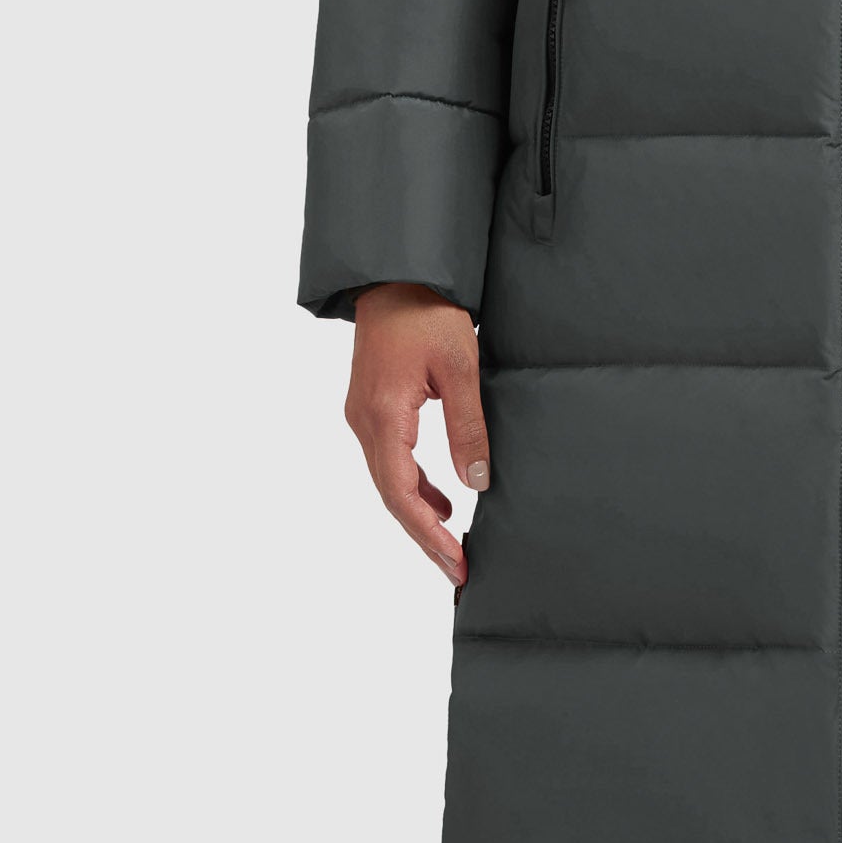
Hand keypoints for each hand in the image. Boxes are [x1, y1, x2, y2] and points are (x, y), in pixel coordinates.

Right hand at [345, 282, 489, 585]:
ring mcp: (364, 416)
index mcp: (382, 417)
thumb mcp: (460, 366)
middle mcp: (364, 423)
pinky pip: (391, 459)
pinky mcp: (373, 407)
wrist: (396, 273)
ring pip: (389, 480)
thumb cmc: (427, 312)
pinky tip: (442, 498)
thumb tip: (477, 481)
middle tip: (457, 570)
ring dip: (419, 513)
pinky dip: (415, 485)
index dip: (427, 534)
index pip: (400, 494)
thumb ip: (468, 425)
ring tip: (453, 543)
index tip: (454, 563)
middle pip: (391, 496)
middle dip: (424, 536)